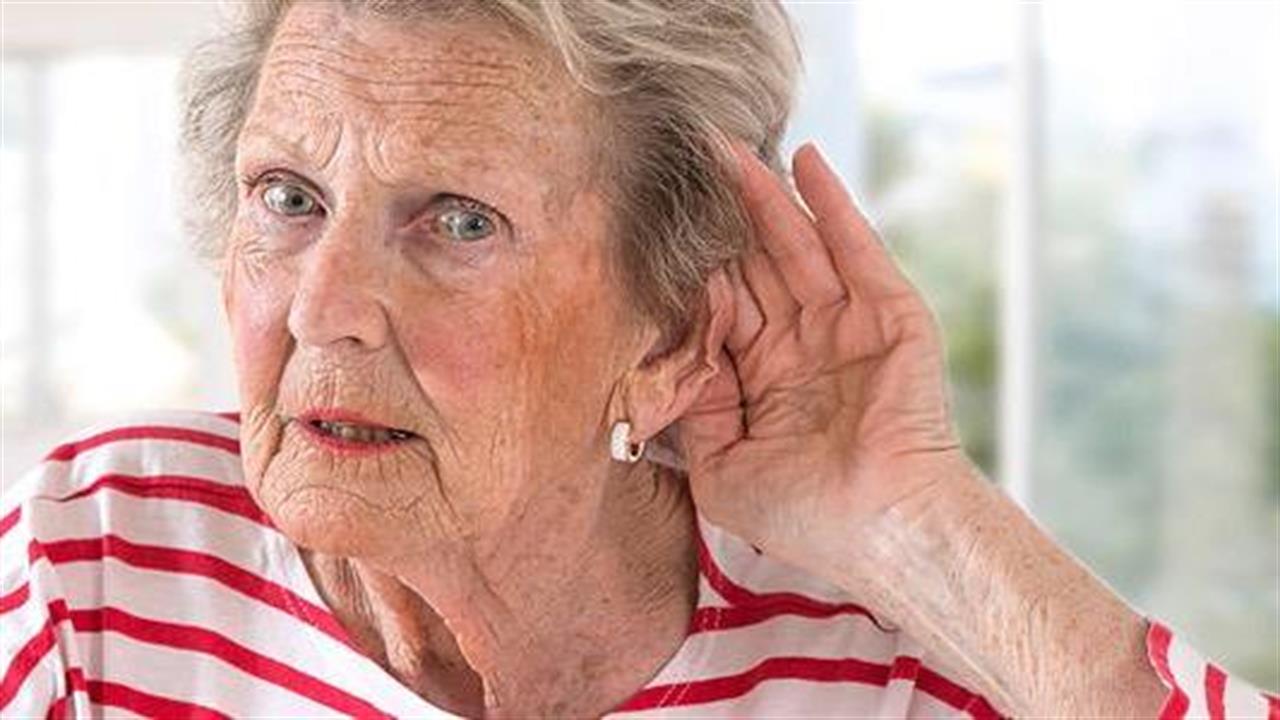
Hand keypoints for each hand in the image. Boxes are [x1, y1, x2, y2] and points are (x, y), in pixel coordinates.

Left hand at [678, 142, 970, 577]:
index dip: (693, 268)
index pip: (722, 308)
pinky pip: (855, 248)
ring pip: (796, 247)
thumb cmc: (805, 515)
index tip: (654, 224)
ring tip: (728, 149)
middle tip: (687, 161)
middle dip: (722, 218)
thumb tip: (665, 354)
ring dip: (764, 197)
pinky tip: (804, 161)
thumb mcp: (720, 467)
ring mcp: (847, 325)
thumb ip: (692, 409)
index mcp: (764, 380)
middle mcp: (803, 345)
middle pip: (755, 266)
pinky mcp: (890, 313)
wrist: (882, 529)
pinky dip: (831, 204)